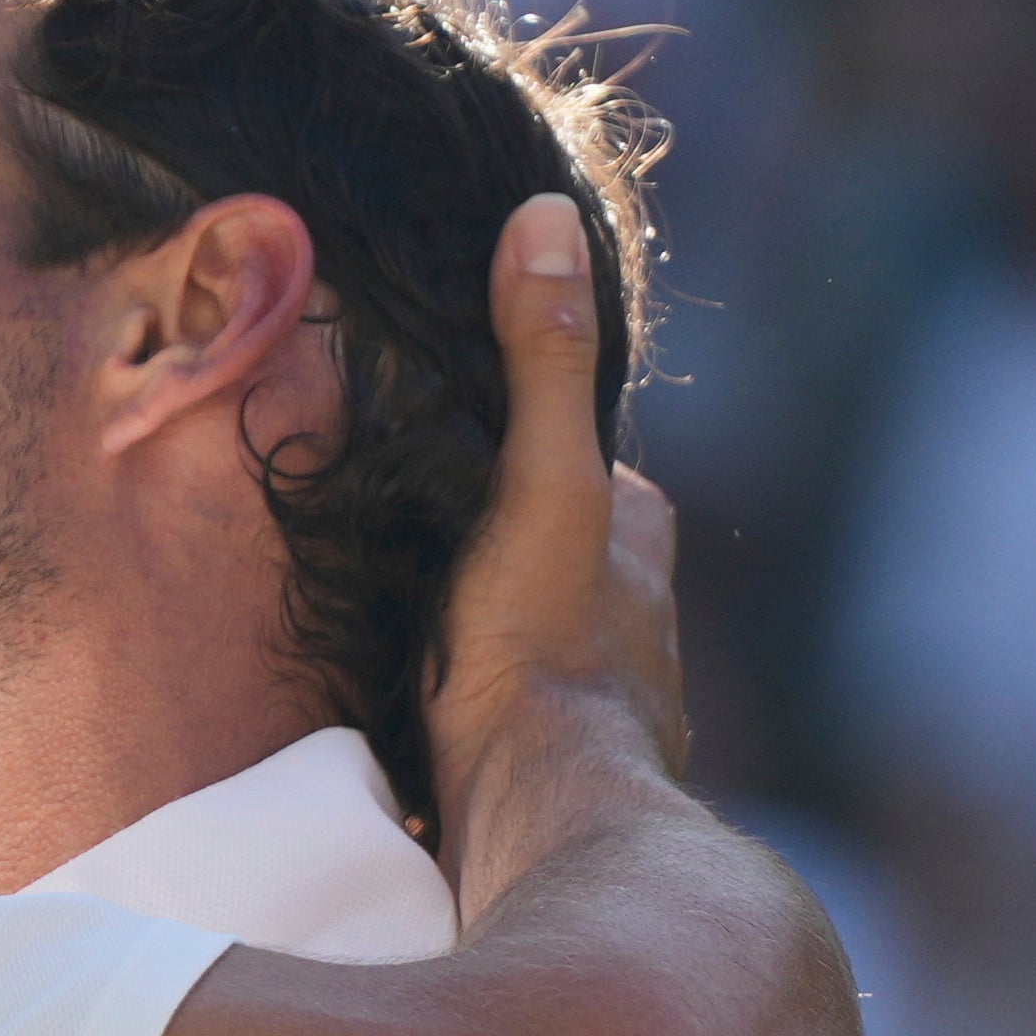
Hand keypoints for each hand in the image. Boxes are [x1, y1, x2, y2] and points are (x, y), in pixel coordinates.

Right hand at [414, 195, 689, 921]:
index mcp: (636, 540)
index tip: (451, 431)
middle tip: (409, 522)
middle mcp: (633, 615)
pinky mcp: (546, 765)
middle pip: (550, 540)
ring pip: (528, 623)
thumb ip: (544, 361)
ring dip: (476, 617)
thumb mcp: (543, 482)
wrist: (532, 819)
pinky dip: (465, 688)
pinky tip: (415, 695)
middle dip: (493, 532)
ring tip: (399, 608)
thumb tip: (545, 216)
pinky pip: (500, 700)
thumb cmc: (542, 650)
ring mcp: (594, 695)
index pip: (581, 459)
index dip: (521, 440)